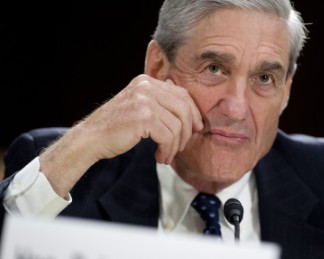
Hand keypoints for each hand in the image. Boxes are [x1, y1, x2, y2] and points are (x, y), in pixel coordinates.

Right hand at [39, 74, 202, 196]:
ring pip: (177, 126)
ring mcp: (144, 101)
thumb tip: (189, 107)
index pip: (182, 94)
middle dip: (188, 131)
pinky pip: (168, 137)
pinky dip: (167, 150)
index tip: (197, 128)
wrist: (90, 138)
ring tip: (167, 155)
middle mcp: (146, 87)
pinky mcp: (143, 117)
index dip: (194, 112)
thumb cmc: (116, 127)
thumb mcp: (139, 106)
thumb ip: (159, 102)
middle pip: (184, 108)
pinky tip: (160, 157)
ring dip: (175, 145)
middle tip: (182, 146)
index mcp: (146, 82)